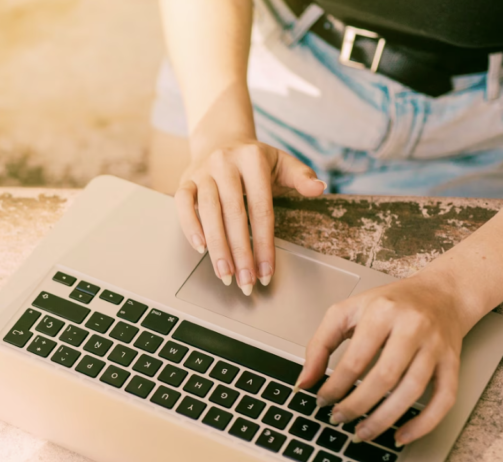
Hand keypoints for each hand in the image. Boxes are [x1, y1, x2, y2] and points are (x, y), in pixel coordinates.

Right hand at [174, 139, 326, 294]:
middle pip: (233, 215)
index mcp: (253, 159)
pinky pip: (182, 203)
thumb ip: (300, 177)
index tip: (266, 271)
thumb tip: (319, 189)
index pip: (261, 209)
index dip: (264, 243)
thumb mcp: (281, 162)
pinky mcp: (185, 179)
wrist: (220, 138)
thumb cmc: (254, 159)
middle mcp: (225, 163)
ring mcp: (203, 171)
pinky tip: (200, 248)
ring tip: (225, 274)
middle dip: (240, 253)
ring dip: (216, 248)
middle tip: (245, 281)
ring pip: (208, 212)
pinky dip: (189, 226)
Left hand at [296, 274, 466, 446]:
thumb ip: (320, 345)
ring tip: (362, 432)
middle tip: (338, 419)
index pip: (355, 359)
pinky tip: (401, 436)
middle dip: (357, 404)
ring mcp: (436, 346)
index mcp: (383, 313)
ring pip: (412, 391)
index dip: (335, 386)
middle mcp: (413, 327)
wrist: (440, 294)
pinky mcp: (452, 363)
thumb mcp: (346, 312)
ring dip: (384, 418)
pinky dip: (424, 423)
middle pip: (384, 377)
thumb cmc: (389, 304)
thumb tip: (304, 382)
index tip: (322, 400)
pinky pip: (444, 399)